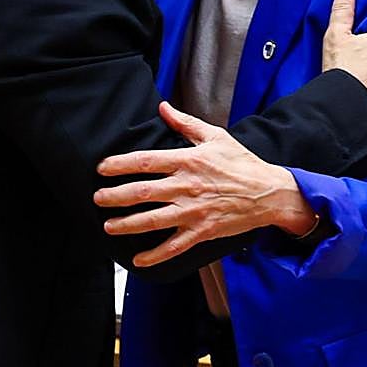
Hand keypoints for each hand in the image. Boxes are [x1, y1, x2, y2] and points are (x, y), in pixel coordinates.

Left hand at [93, 102, 316, 266]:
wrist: (269, 193)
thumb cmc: (241, 163)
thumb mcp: (215, 136)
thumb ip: (185, 123)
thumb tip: (163, 107)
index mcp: (188, 161)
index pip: (146, 161)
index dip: (120, 164)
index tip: (102, 168)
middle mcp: (187, 186)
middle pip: (142, 192)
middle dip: (115, 196)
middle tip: (98, 198)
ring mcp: (194, 211)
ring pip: (153, 220)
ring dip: (127, 224)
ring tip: (108, 226)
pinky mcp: (202, 231)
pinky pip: (174, 246)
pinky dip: (155, 254)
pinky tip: (138, 259)